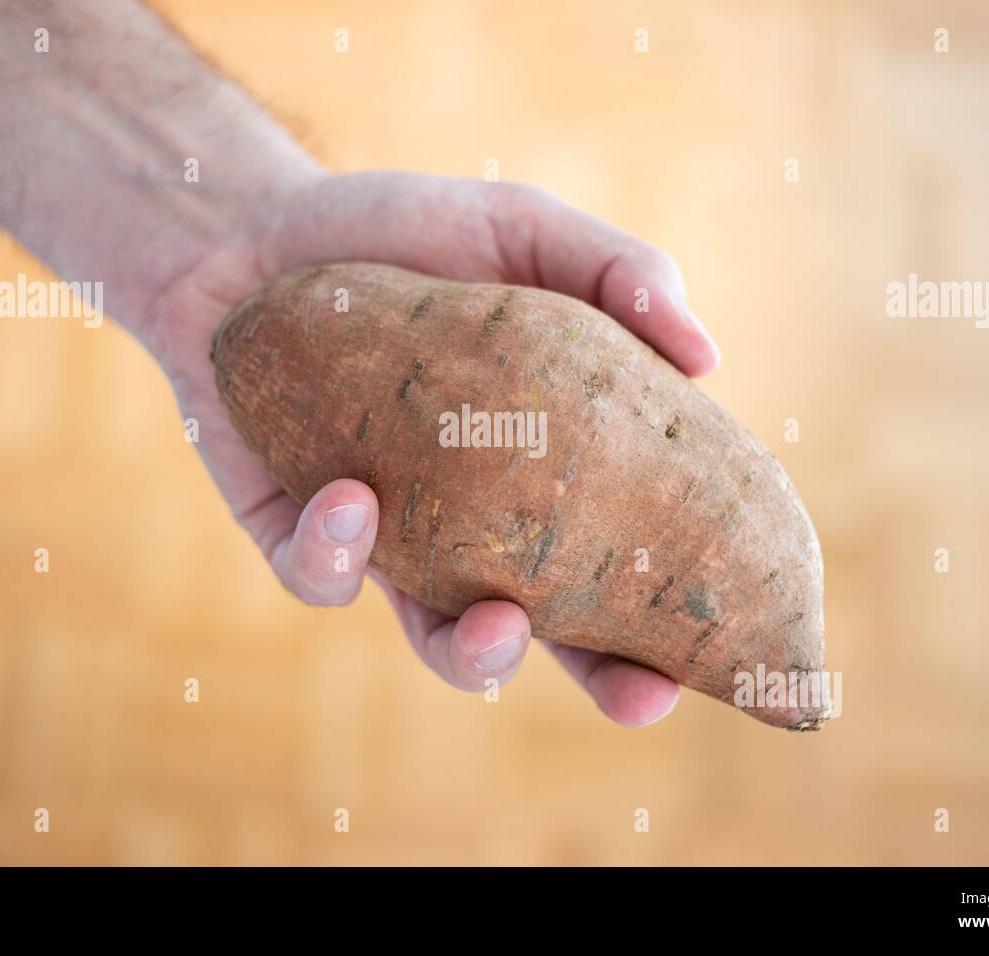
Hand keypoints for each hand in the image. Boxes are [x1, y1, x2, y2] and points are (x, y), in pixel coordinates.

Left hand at [147, 171, 719, 726]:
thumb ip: (618, 272)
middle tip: (639, 695)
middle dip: (600, 678)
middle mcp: (478, 522)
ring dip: (474, 652)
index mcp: (547, 465)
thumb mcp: (521, 227)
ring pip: (439, 636)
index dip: (678, 609)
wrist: (252, 231)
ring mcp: (391, 540)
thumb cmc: (404, 231)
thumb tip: (709, 357)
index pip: (628, 552)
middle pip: (559, 626)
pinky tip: (352, 496)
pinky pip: (321, 577)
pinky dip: (338, 553)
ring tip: (498, 622)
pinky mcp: (297, 535)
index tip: (736, 649)